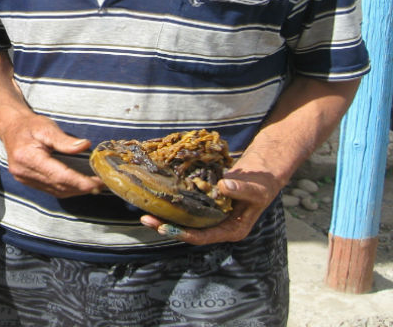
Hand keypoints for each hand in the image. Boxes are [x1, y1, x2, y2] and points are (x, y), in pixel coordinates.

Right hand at [0, 111, 103, 197]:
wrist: (11, 127)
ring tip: (93, 186)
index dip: (80, 182)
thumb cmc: (29, 125)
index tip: (97, 182)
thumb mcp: (46, 127)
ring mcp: (24, 179)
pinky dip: (66, 189)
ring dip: (76, 191)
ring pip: (56, 191)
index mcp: (28, 157)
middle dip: (81, 187)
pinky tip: (78, 185)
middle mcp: (24, 172)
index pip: (59, 175)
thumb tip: (84, 146)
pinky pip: (50, 190)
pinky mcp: (27, 181)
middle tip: (101, 184)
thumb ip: (65, 140)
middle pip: (59, 186)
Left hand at [139, 168, 280, 244]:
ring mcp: (210, 215)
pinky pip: (186, 206)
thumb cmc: (263, 183)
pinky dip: (173, 203)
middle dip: (167, 227)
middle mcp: (218, 225)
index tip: (166, 229)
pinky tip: (157, 197)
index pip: (203, 237)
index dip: (184, 234)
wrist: (261, 172)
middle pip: (189, 230)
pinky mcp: (204, 202)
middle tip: (146, 219)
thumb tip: (222, 187)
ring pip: (184, 219)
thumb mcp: (256, 188)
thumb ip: (241, 189)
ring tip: (145, 211)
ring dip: (166, 216)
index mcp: (231, 230)